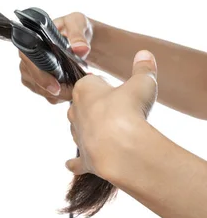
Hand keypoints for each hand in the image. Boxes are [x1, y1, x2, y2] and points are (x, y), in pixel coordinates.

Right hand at [18, 12, 92, 103]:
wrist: (83, 37)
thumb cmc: (76, 26)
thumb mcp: (78, 23)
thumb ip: (78, 34)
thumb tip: (80, 49)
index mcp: (31, 40)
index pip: (28, 62)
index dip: (39, 76)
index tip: (55, 87)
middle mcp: (27, 56)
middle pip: (31, 79)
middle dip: (51, 89)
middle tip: (73, 92)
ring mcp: (32, 70)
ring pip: (38, 89)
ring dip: (56, 94)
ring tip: (75, 90)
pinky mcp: (40, 80)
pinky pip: (45, 94)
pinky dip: (58, 96)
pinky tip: (71, 90)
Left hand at [65, 50, 157, 178]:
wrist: (121, 146)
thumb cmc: (128, 111)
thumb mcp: (142, 83)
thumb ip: (143, 68)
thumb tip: (144, 54)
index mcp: (84, 89)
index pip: (90, 82)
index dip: (105, 85)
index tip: (116, 89)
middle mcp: (74, 111)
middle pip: (84, 106)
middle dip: (98, 107)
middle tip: (118, 111)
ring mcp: (77, 135)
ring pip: (80, 129)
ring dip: (92, 131)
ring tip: (113, 133)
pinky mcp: (84, 157)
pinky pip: (77, 161)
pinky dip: (76, 162)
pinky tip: (72, 164)